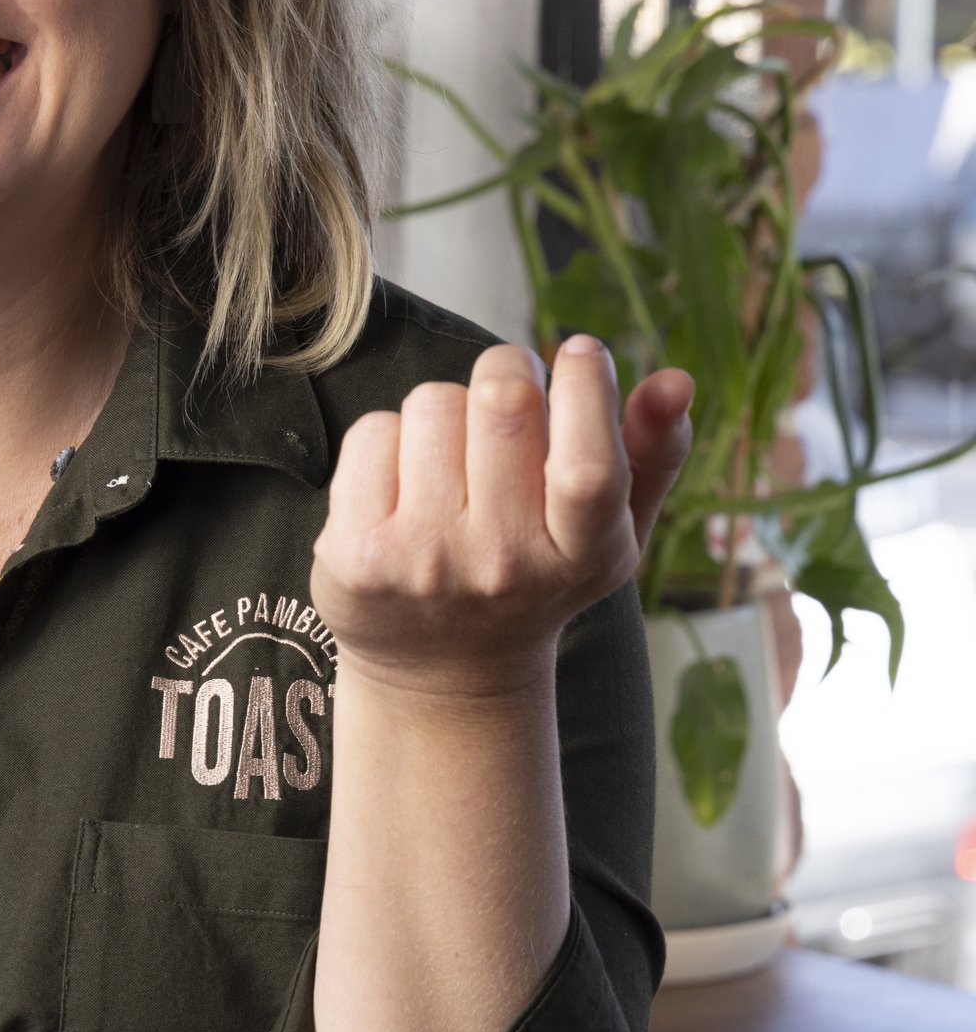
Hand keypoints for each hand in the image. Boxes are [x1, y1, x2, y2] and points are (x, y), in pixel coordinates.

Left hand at [309, 337, 694, 696]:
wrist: (444, 677)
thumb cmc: (539, 581)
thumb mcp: (611, 535)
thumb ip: (654, 456)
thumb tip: (676, 380)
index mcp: (581, 556)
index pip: (590, 463)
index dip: (588, 387)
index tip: (582, 354)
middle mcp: (503, 563)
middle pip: (505, 404)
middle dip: (510, 371)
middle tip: (510, 396)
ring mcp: (423, 560)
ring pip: (434, 404)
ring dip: (448, 410)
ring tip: (456, 461)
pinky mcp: (355, 554)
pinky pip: (372, 433)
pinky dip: (390, 438)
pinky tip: (405, 486)